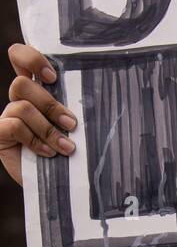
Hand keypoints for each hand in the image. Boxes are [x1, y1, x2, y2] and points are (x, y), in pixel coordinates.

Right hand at [0, 43, 76, 185]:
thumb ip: (73, 112)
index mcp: (35, 92)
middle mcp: (18, 101)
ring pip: (22, 106)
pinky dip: (35, 140)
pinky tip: (48, 153)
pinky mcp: (0, 135)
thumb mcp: (73, 130)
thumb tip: (97, 102)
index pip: (20, 57)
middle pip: (21, 83)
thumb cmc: (68, 156)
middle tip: (71, 124)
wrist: (56, 188)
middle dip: (49, 104)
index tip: (52, 76)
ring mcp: (7, 117)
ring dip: (47, 128)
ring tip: (66, 147)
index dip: (31, 59)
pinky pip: (15, 126)